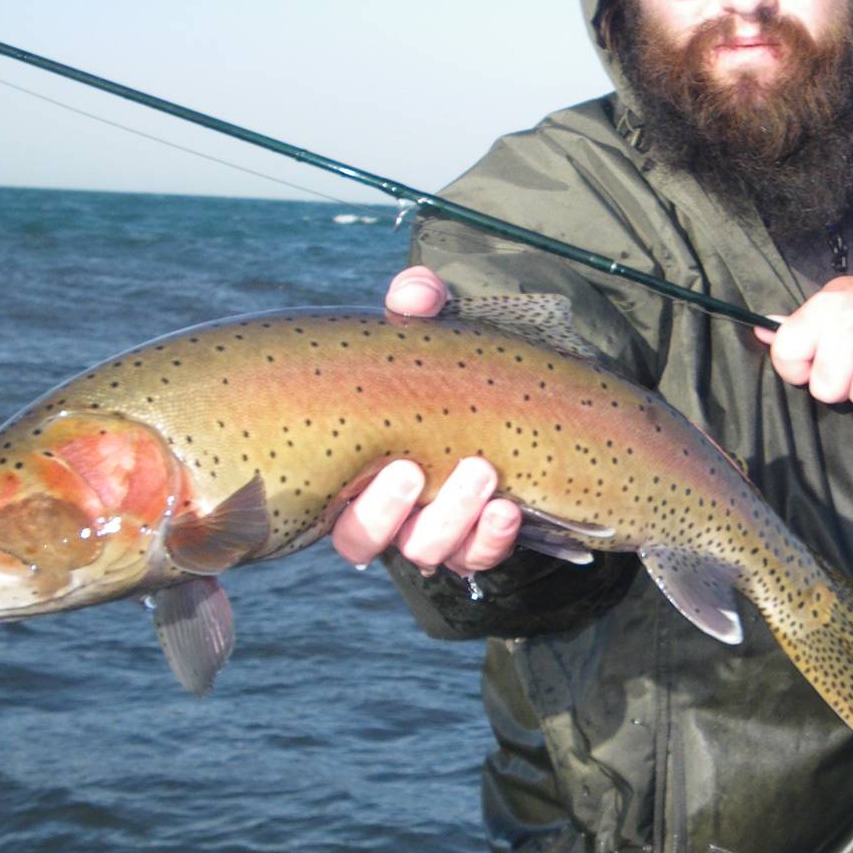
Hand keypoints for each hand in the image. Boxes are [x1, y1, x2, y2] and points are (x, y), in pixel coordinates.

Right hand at [328, 269, 523, 572]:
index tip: (401, 468)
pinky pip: (477, 557)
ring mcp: (434, 529)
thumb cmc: (453, 362)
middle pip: (364, 541)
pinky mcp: (479, 539)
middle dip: (390, 511)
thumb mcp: (434, 328)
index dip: (360, 506)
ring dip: (454, 520)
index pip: (332, 510)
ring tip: (483, 473)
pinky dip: (492, 538)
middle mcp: (386, 511)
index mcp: (354, 467)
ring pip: (426, 551)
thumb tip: (415, 295)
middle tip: (420, 469)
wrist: (520, 388)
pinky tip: (509, 510)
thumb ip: (420, 302)